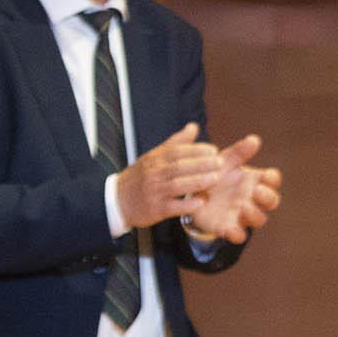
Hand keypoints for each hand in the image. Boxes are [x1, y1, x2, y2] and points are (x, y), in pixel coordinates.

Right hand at [114, 124, 228, 228]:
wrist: (117, 200)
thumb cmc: (141, 176)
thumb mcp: (154, 156)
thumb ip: (176, 143)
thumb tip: (194, 127)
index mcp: (155, 159)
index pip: (177, 151)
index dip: (196, 150)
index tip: (213, 150)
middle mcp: (154, 174)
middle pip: (179, 167)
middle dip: (202, 164)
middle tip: (220, 163)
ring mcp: (154, 192)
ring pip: (177, 185)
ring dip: (198, 182)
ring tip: (216, 179)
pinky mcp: (155, 209)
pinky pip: (173, 207)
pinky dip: (187, 204)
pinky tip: (201, 201)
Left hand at [184, 133, 282, 243]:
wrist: (194, 194)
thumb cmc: (217, 174)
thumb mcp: (225, 161)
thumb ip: (239, 152)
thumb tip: (254, 139)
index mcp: (255, 180)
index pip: (273, 180)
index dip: (273, 179)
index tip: (266, 175)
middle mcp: (253, 198)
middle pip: (272, 201)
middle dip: (268, 197)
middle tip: (256, 190)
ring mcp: (242, 214)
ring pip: (260, 219)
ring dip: (255, 214)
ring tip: (243, 206)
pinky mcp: (229, 227)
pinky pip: (239, 235)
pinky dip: (237, 234)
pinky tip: (232, 230)